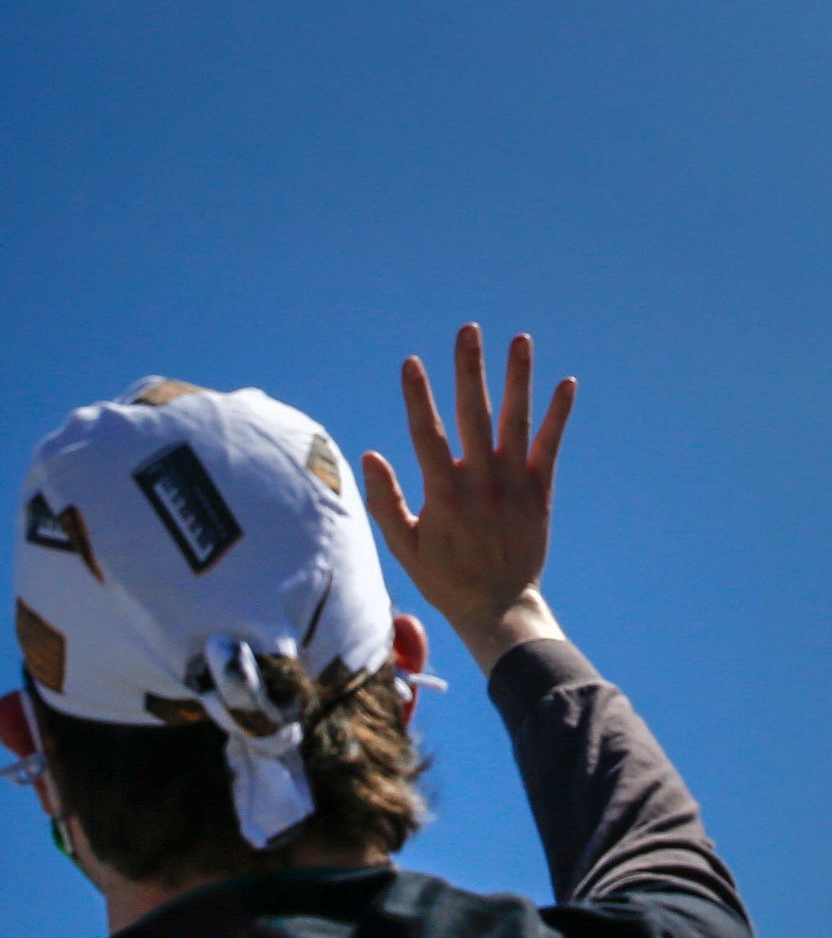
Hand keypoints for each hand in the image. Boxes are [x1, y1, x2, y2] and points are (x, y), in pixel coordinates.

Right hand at [362, 326, 576, 674]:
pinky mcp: (540, 492)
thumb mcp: (404, 547)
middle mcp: (482, 482)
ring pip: (516, 421)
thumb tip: (370, 455)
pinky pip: (550, 445)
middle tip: (469, 330)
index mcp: (444, 494)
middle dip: (470, 370)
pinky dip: (558, 414)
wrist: (499, 607)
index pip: (426, 434)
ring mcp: (514, 484)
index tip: (411, 362)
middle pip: (473, 414)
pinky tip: (565, 382)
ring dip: (518, 378)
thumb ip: (386, 501)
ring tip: (520, 340)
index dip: (417, 397)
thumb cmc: (444, 578)